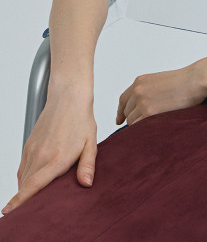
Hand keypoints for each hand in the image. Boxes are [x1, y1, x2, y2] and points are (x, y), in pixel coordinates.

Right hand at [2, 93, 96, 215]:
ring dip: (24, 190)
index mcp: (57, 157)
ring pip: (23, 178)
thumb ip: (87, 165)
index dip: (21, 201)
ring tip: (31, 202)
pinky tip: (32, 183)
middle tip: (28, 214)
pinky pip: (22, 168)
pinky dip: (24, 179)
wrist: (67, 97)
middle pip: (26, 186)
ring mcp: (32, 150)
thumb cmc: (81, 120)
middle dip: (24, 202)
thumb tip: (86, 184)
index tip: (9, 211)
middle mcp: (41, 155)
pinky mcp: (28, 145)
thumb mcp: (91, 143)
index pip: (34, 185)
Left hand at [116, 65, 205, 125]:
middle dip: (132, 119)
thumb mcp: (160, 81)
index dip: (121, 111)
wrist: (194, 81)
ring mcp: (142, 102)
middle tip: (140, 127)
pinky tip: (149, 132)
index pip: (123, 99)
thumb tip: (147, 105)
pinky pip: (138, 127)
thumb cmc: (184, 81)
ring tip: (150, 128)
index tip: (120, 119)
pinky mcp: (149, 113)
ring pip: (132, 121)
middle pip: (127, 112)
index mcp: (140, 81)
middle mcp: (138, 91)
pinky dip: (142, 131)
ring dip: (139, 126)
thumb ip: (149, 91)